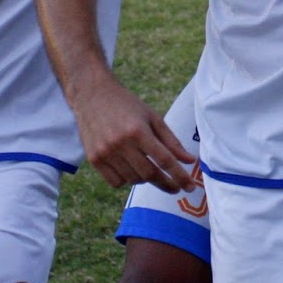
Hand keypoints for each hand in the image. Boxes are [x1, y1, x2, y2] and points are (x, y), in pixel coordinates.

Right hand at [72, 75, 198, 192]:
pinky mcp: (94, 159)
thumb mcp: (152, 117)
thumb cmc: (127, 105)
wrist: (92, 95)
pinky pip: (116, 182)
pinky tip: (130, 169)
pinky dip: (127, 180)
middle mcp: (120, 143)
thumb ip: (171, 141)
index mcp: (138, 130)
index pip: (164, 160)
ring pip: (133, 180)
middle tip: (176, 187)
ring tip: (149, 168)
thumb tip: (189, 161)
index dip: (179, 176)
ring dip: (146, 180)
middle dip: (166, 184)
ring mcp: (105, 153)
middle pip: (149, 174)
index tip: (190, 187)